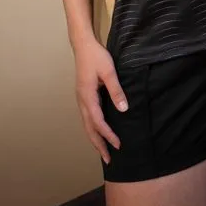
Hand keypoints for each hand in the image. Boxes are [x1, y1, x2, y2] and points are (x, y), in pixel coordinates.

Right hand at [74, 38, 127, 163]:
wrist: (83, 45)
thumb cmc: (96, 57)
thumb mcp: (109, 71)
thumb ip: (116, 90)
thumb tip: (123, 109)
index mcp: (87, 97)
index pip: (98, 122)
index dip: (108, 135)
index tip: (118, 145)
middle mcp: (82, 101)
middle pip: (89, 128)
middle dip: (99, 144)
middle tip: (108, 160)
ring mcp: (81, 98)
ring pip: (86, 124)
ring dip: (94, 138)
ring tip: (103, 151)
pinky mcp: (83, 95)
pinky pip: (87, 117)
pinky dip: (92, 128)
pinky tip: (98, 131)